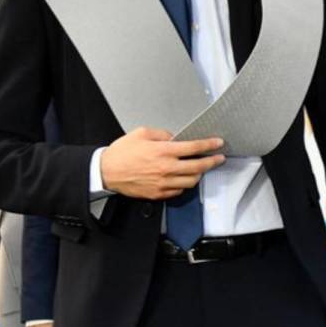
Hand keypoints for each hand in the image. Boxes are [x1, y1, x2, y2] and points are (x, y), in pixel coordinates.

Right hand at [100, 127, 224, 199]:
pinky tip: (184, 177)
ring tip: (202, 168)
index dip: (209, 145)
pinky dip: (185, 184)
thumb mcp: (142, 133)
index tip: (218, 143)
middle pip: (198, 167)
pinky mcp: (158, 193)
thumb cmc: (122, 152)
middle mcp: (166, 168)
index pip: (194, 148)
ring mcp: (163, 183)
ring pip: (192, 181)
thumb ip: (163, 134)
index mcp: (163, 151)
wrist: (106, 172)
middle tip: (219, 158)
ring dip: (200, 174)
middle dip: (212, 162)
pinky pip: (179, 190)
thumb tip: (176, 138)